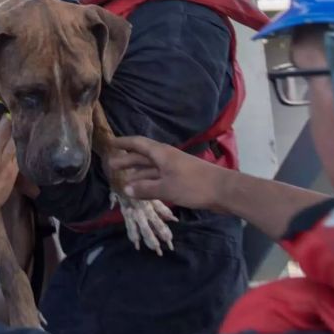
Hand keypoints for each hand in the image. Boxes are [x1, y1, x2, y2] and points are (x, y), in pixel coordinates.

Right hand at [0, 100, 17, 222]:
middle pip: (3, 131)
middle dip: (7, 116)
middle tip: (10, 105)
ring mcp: (3, 165)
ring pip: (14, 141)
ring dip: (16, 129)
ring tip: (20, 118)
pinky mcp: (12, 172)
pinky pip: (19, 155)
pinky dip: (20, 146)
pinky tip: (24, 137)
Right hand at [107, 136, 226, 210]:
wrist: (224, 190)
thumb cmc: (194, 185)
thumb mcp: (166, 188)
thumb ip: (145, 188)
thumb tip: (125, 188)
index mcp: (161, 153)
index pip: (137, 144)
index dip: (123, 143)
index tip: (109, 143)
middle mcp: (166, 157)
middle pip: (142, 155)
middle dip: (127, 160)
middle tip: (111, 166)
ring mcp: (174, 167)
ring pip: (150, 167)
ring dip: (137, 172)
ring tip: (123, 179)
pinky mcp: (181, 178)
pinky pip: (159, 176)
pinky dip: (148, 181)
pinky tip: (143, 188)